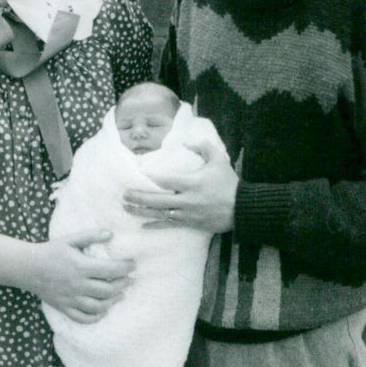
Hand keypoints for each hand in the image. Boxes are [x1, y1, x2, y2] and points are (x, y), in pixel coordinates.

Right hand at [34, 230, 133, 322]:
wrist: (28, 267)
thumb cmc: (51, 251)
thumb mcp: (70, 239)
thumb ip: (90, 236)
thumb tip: (111, 233)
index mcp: (80, 266)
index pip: (110, 270)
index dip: (125, 268)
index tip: (133, 264)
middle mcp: (77, 285)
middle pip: (107, 290)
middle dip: (123, 284)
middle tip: (130, 279)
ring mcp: (70, 299)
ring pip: (98, 306)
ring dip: (113, 301)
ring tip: (121, 294)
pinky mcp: (64, 308)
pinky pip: (83, 318)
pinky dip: (96, 317)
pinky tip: (103, 310)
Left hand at [123, 136, 238, 233]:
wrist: (242, 208)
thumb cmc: (229, 183)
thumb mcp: (218, 159)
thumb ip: (203, 147)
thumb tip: (186, 142)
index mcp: (193, 182)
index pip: (167, 181)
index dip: (152, 179)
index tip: (138, 176)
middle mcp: (187, 199)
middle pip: (158, 200)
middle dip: (139, 197)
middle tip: (124, 194)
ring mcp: (187, 213)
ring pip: (160, 213)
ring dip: (142, 211)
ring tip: (126, 207)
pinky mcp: (190, 223)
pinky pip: (169, 225)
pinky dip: (155, 225)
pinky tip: (142, 225)